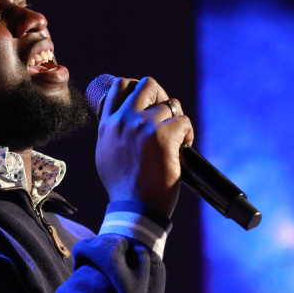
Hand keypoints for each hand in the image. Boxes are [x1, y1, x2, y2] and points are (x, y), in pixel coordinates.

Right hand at [94, 76, 193, 215]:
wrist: (135, 207)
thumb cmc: (123, 186)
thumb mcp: (105, 154)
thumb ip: (113, 133)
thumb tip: (123, 121)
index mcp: (108, 124)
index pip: (119, 85)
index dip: (136, 88)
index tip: (146, 102)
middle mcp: (124, 120)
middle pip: (147, 84)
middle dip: (160, 96)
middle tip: (165, 116)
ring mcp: (144, 125)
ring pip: (171, 104)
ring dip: (176, 120)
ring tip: (177, 139)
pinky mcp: (165, 135)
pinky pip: (184, 121)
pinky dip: (188, 134)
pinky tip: (183, 148)